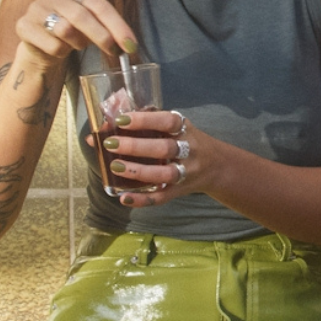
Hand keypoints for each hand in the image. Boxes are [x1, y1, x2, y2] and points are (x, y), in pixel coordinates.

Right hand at [15, 0, 136, 67]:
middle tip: (115, 51)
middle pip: (81, 16)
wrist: (42, 43)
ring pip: (65, 30)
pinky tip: (60, 48)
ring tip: (77, 44)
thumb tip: (130, 45)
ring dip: (78, 43)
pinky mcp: (23, 26)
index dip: (117, 26)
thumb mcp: (93, 22)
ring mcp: (35, 8)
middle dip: (102, 36)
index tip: (131, 44)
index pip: (99, 4)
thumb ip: (109, 27)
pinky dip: (62, 52)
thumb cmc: (75, 30)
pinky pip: (53, 45)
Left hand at [98, 110, 214, 206]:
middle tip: (111, 144)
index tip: (121, 120)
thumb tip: (103, 125)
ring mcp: (187, 172)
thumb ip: (146, 122)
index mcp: (186, 130)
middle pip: (166, 149)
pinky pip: (163, 197)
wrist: (218, 166)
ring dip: (139, 171)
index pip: (168, 121)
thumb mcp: (176, 127)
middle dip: (136, 146)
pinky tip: (124, 198)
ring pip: (166, 174)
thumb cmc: (186, 141)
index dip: (145, 120)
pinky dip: (143, 200)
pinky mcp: (181, 190)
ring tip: (115, 166)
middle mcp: (190, 151)